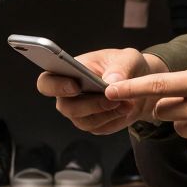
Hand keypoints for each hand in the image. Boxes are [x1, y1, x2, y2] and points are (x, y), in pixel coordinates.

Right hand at [36, 48, 166, 134]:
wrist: (139, 85)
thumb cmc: (126, 67)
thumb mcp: (128, 59)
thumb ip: (120, 67)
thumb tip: (111, 81)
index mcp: (68, 72)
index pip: (47, 82)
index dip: (55, 86)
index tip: (74, 86)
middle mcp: (69, 95)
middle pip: (66, 107)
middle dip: (90, 104)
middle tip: (110, 98)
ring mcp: (80, 112)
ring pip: (84, 121)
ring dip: (106, 113)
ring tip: (125, 103)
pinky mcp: (93, 124)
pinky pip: (99, 128)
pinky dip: (114, 120)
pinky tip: (126, 109)